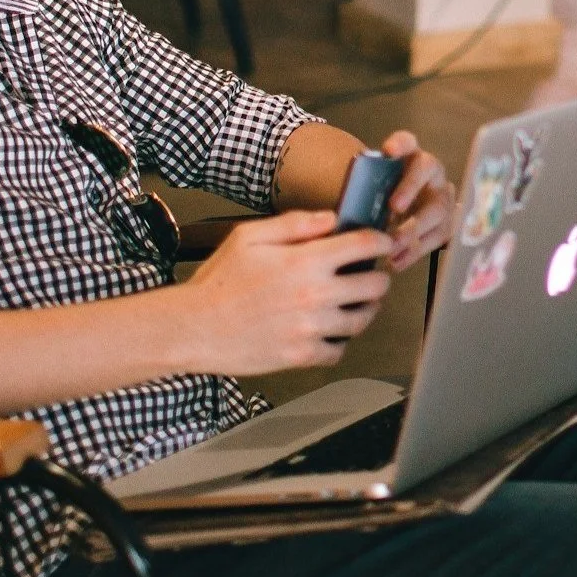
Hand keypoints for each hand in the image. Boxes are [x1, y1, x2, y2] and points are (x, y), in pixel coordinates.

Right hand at [167, 209, 392, 373]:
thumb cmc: (218, 282)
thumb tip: (330, 220)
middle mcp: (315, 295)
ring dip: (365, 309)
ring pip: (362, 319)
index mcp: (305, 262)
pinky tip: (330, 331)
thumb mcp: (249, 237)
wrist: (194, 327)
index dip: (381, 241)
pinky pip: (339, 350)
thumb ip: (294, 224)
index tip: (383, 243)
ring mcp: (311, 328)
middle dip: (378, 276)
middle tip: (370, 275)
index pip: (363, 246)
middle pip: (374, 285)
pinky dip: (340, 341)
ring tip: (357, 303)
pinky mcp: (302, 356)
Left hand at [378, 130, 452, 270]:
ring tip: (393, 246)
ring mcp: (443, 196)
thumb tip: (345, 213)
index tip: (389, 151)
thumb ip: (367, 194)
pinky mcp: (448, 222)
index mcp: (410, 156)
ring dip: (415, 228)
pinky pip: (438, 236)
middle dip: (410, 188)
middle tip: (393, 207)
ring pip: (437, 208)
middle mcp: (431, 172)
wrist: (408, 213)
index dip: (401, 144)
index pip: (408, 142)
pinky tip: (397, 262)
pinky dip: (416, 251)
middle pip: (427, 170)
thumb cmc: (383, 199)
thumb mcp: (375, 190)